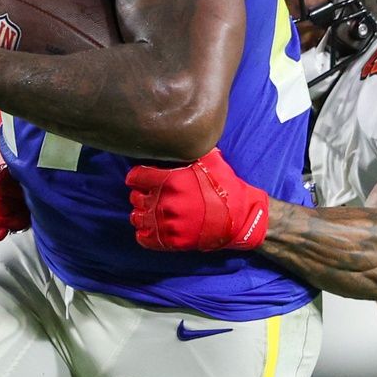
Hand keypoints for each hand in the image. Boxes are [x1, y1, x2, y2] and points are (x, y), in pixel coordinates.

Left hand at [126, 149, 268, 251]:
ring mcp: (169, 224)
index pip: (136, 177)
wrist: (241, 218)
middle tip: (151, 194)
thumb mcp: (212, 161)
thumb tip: (183, 134)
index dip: (138, 176)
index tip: (142, 178)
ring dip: (142, 214)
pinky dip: (145, 234)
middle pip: (135, 198)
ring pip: (138, 218)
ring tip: (151, 211)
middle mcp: (166, 202)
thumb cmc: (226, 187)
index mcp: (172, 181)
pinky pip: (145, 239)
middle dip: (141, 195)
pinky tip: (152, 228)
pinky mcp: (174, 241)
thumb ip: (193, 148)